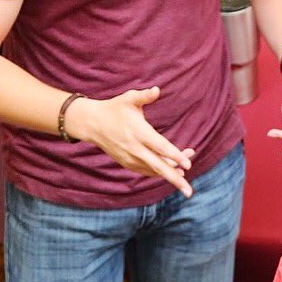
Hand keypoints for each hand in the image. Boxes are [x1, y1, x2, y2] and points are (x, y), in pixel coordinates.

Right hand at [65, 87, 195, 196]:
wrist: (91, 123)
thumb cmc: (114, 108)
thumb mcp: (128, 99)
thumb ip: (144, 96)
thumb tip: (157, 89)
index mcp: (139, 133)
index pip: (160, 147)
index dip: (175, 156)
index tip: (189, 164)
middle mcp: (135, 148)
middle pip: (159, 166)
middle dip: (175, 179)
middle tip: (189, 192)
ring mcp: (130, 158)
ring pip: (154, 170)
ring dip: (171, 173)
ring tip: (185, 171)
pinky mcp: (127, 162)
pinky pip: (146, 171)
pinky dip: (159, 173)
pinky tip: (172, 172)